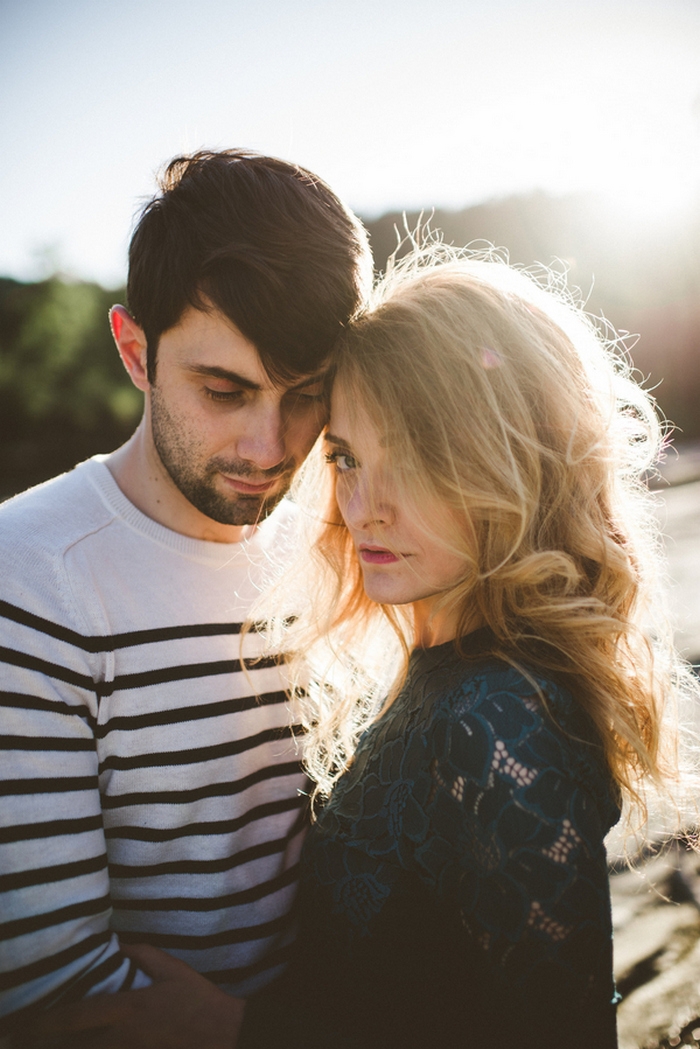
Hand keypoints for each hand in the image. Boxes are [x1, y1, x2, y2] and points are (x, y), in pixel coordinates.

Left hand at [21, 944, 244, 1048]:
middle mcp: (124, 1037)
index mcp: (129, 1009)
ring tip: (48, 1047)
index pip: (77, 1017)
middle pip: (75, 1047)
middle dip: (48, 1046)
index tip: (24, 1025)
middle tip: (23, 1042)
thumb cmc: (199, 1001)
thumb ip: (144, 955)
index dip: (46, 1022)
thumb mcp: (174, 969)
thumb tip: (121, 944)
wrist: (226, 1036)